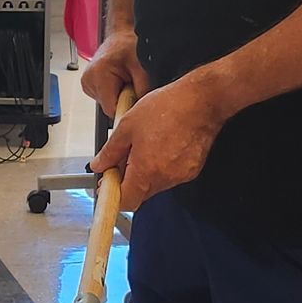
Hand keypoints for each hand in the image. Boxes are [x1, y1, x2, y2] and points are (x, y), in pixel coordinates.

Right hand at [80, 29, 149, 117]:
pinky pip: (103, 97)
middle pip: (108, 107)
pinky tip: (117, 79)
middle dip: (123, 100)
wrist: (120, 36)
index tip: (134, 99)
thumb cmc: (129, 46)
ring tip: (124, 79)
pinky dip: (112, 92)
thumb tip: (142, 109)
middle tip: (131, 83)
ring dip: (118, 96)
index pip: (111, 109)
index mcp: (99, 74)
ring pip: (105, 103)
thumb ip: (143, 90)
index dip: (125, 108)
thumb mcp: (141, 67)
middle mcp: (89, 79)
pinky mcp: (88, 84)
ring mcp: (86, 82)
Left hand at [90, 69, 234, 207]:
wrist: (201, 101)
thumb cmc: (167, 108)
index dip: (113, 195)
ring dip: (145, 173)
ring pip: (155, 184)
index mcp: (146, 170)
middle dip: (128, 181)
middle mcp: (165, 178)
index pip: (126, 201)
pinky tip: (161, 146)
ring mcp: (180, 176)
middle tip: (122, 160)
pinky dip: (161, 167)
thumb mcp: (128, 126)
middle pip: (140, 194)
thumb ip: (111, 151)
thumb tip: (99, 164)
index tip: (108, 184)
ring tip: (144, 147)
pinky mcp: (192, 170)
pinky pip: (170, 176)